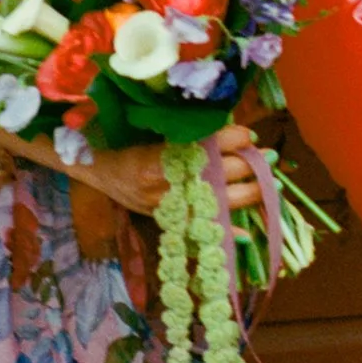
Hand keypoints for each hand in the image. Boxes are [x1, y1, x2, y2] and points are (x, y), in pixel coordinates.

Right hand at [77, 127, 265, 217]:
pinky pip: (201, 229)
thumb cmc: (120, 140)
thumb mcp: (149, 129)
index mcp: (155, 159)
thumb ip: (186, 132)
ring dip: (248, 193)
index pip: (204, 149)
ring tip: (269, 183)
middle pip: (217, 176)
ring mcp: (166, 208)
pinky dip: (225, 231)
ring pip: (216, 203)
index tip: (248, 135)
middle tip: (268, 157)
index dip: (231, 140)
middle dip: (248, 165)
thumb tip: (229, 129)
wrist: (92, 168)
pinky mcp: (166, 220)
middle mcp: (162, 187)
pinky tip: (247, 233)